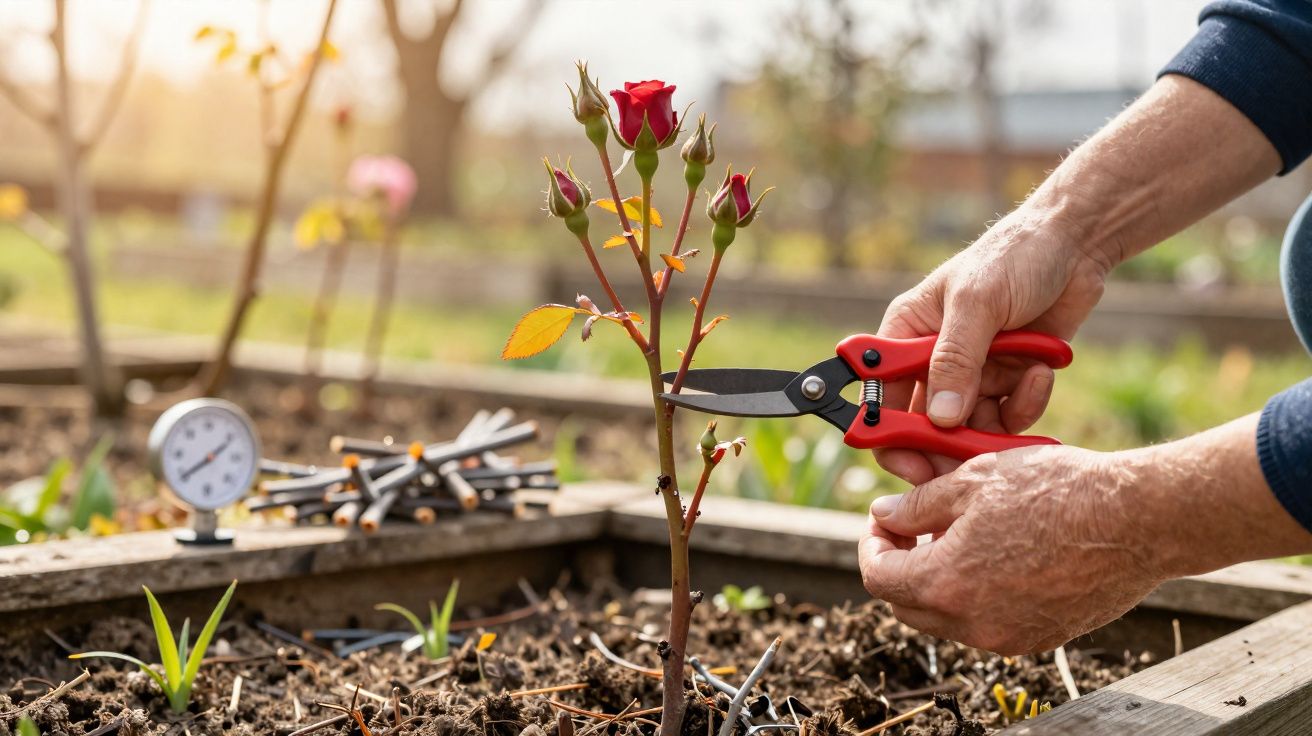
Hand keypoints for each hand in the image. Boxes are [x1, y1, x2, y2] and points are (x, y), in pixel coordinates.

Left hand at [858, 444, 1163, 654]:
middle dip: (900, 566)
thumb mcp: (973, 481)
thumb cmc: (1057, 492)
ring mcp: (1009, 637)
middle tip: (913, 529)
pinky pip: (987, 623)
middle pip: (906, 606)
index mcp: (946, 583)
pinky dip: (976, 596)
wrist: (1137, 519)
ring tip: (958, 536)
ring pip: (946, 619)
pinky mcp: (1041, 638)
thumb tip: (884, 514)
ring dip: (938, 582)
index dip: (872, 544)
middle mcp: (973, 623)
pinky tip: (996, 555)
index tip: (884, 521)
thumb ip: (917, 505)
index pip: (879, 577)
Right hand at [876, 206, 1110, 484]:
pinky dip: (1026, 404)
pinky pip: (1007, 416)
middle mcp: (932, 359)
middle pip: (924, 425)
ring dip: (997, 420)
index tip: (910, 460)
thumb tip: (939, 418)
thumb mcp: (977, 303)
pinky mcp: (1007, 380)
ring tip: (1024, 385)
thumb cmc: (1014, 257)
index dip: (888, 433)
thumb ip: (955, 361)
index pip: (880, 395)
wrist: (1075, 246)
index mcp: (906, 334)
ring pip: (969, 428)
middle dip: (948, 443)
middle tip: (971, 462)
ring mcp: (971, 372)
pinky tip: (1042, 371)